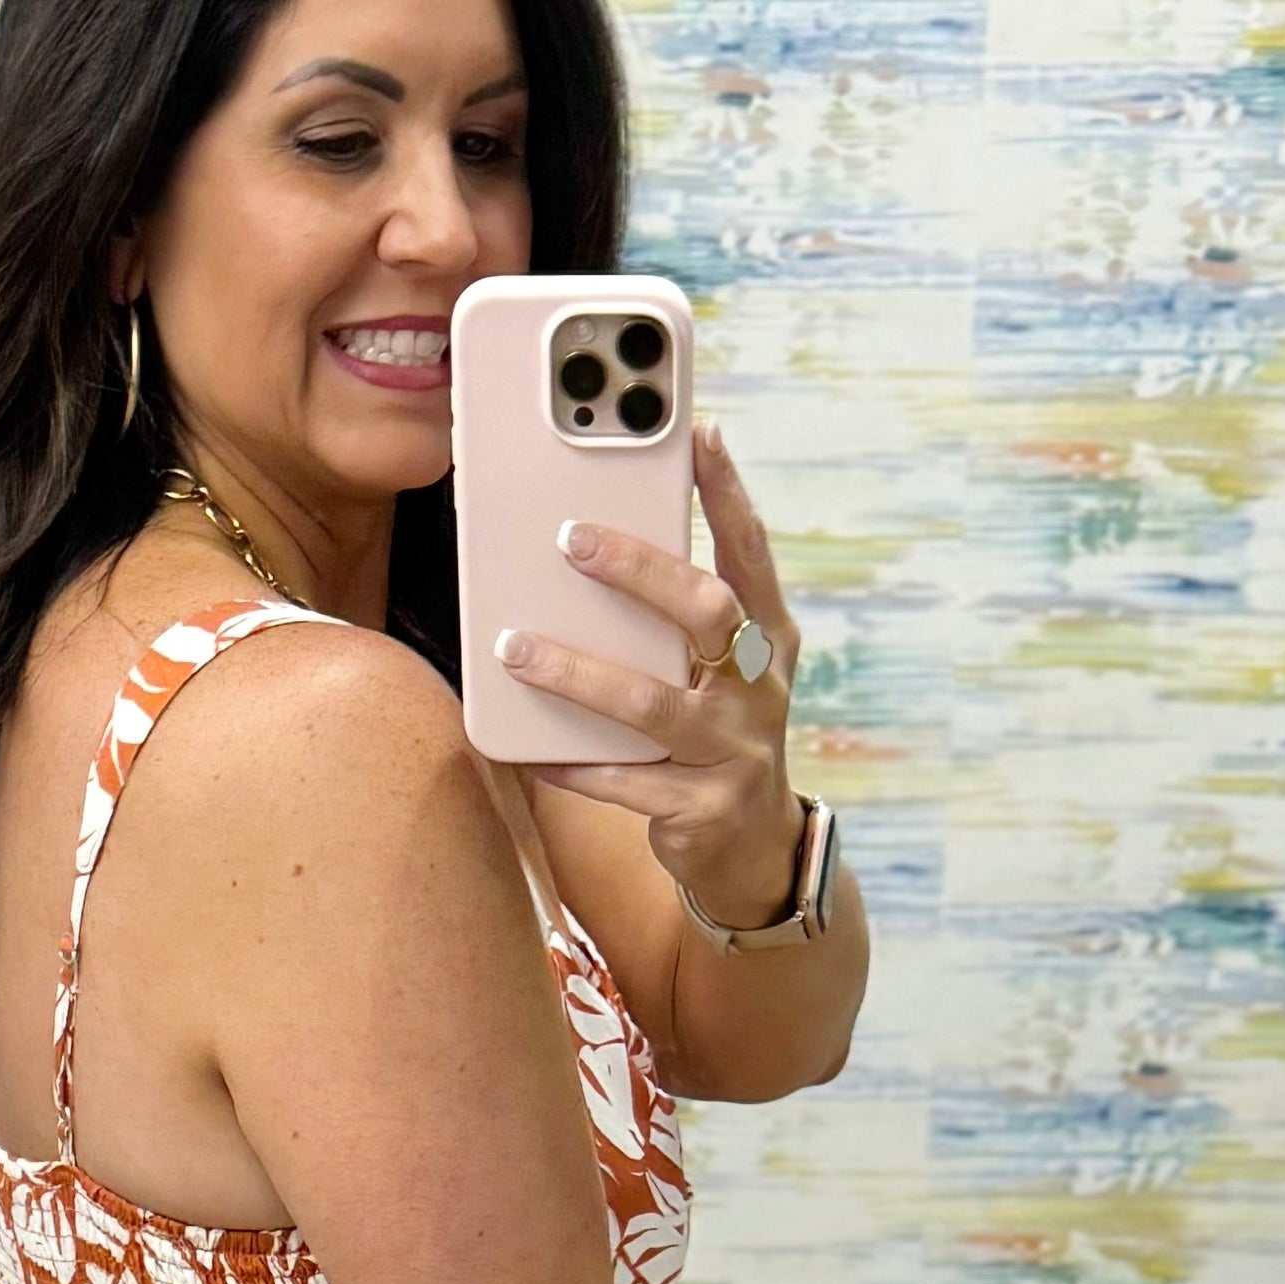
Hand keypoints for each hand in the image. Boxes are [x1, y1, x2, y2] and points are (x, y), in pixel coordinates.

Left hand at [491, 421, 805, 931]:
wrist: (752, 851)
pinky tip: (531, 749)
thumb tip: (592, 543)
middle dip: (639, 570)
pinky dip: (575, 765)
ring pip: (651, 703)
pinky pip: (625, 784)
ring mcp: (734, 752)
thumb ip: (675, 619)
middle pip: (706, 612)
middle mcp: (760, 689)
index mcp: (769, 639)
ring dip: (577, 672)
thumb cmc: (715, 734)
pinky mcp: (700, 810)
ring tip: (515, 648)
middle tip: (570, 537)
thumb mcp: (714, 671)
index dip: (727, 492)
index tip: (699, 432)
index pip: (750, 551)